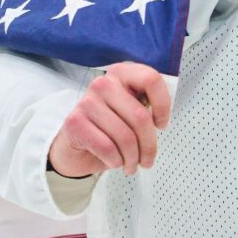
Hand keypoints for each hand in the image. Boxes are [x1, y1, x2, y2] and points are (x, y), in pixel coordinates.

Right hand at [48, 63, 170, 177]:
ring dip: (133, 157)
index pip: (151, 80)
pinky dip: (116, 160)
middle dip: (148, 145)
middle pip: (140, 116)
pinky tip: (117, 162)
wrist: (75, 146)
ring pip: (125, 136)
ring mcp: (87, 101)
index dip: (162, 105)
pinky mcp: (74, 121)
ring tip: (133, 164)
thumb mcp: (132, 111)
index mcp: (122, 73)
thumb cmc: (109, 127)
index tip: (162, 124)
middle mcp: (103, 83)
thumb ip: (147, 107)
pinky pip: (106, 147)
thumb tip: (161, 119)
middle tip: (148, 159)